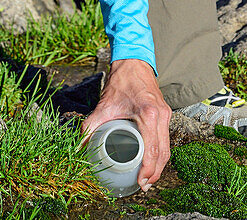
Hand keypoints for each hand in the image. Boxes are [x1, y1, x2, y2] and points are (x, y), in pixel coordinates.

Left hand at [81, 58, 170, 190]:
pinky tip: (153, 161)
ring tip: (148, 179)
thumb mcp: (104, 105)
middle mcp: (161, 115)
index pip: (153, 150)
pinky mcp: (165, 113)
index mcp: (149, 114)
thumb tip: (79, 145)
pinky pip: (166, 138)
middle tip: (144, 186)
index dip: (148, 170)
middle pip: (163, 153)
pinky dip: (161, 153)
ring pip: (167, 147)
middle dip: (155, 173)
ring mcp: (166, 114)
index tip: (140, 182)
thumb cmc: (120, 82)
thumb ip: (90, 125)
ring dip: (160, 165)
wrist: (133, 60)